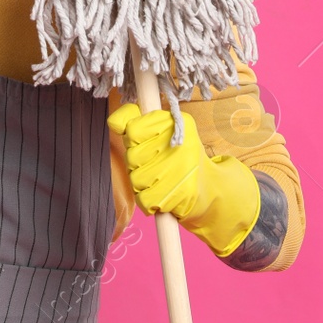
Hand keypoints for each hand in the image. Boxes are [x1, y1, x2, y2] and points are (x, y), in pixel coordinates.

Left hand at [108, 102, 261, 257]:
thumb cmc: (178, 156)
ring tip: (159, 179)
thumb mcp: (162, 130)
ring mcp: (180, 169)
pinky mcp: (180, 194)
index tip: (143, 142)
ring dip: (142, 183)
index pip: (132, 129)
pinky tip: (161, 193)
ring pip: (136, 179)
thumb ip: (135, 122)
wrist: (208, 187)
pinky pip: (144, 199)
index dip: (132, 139)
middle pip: (132, 156)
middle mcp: (179, 143)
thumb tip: (113, 122)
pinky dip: (148, 200)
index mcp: (175, 122)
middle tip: (155, 163)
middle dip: (138, 163)